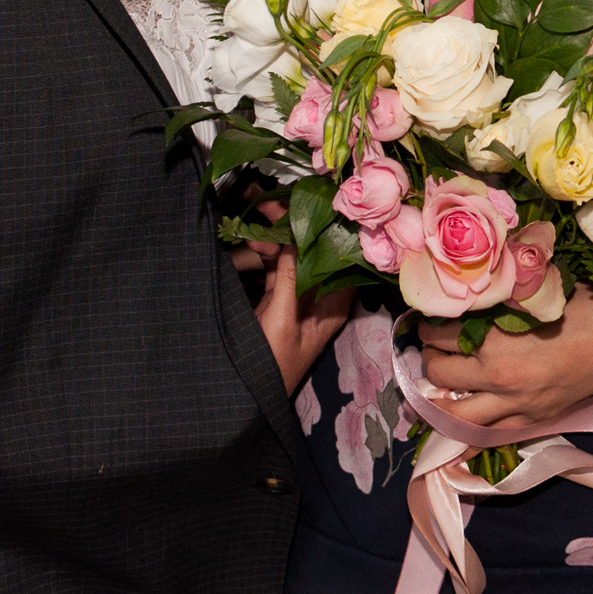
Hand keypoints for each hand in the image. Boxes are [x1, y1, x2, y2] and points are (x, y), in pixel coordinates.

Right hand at [244, 200, 349, 393]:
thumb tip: (298, 236)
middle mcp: (322, 296)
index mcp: (334, 304)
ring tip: (260, 210)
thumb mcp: (282, 319)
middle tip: (275, 201)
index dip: (335, 229)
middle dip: (298, 224)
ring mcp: (299, 296)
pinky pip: (276, 267)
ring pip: (295, 256)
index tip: (319, 201)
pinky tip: (253, 237)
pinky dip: (266, 251)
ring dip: (279, 234)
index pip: (345, 259)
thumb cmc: (273, 362)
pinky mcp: (278, 297)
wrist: (246, 392)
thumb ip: (290, 277)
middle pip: (317, 251)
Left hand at [416, 288, 592, 426]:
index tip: (430, 318)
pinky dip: (469, 426)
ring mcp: (515, 405)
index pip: (440, 333)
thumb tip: (467, 285)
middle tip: (433, 345)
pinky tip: (462, 414)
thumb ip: (499, 293)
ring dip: (439, 397)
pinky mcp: (532, 420)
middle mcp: (499, 378)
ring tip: (438, 383)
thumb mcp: (536, 292)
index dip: (429, 323)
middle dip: (429, 356)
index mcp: (497, 341)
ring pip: (455, 414)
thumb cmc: (584, 308)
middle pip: (438, 372)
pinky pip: (488, 435)